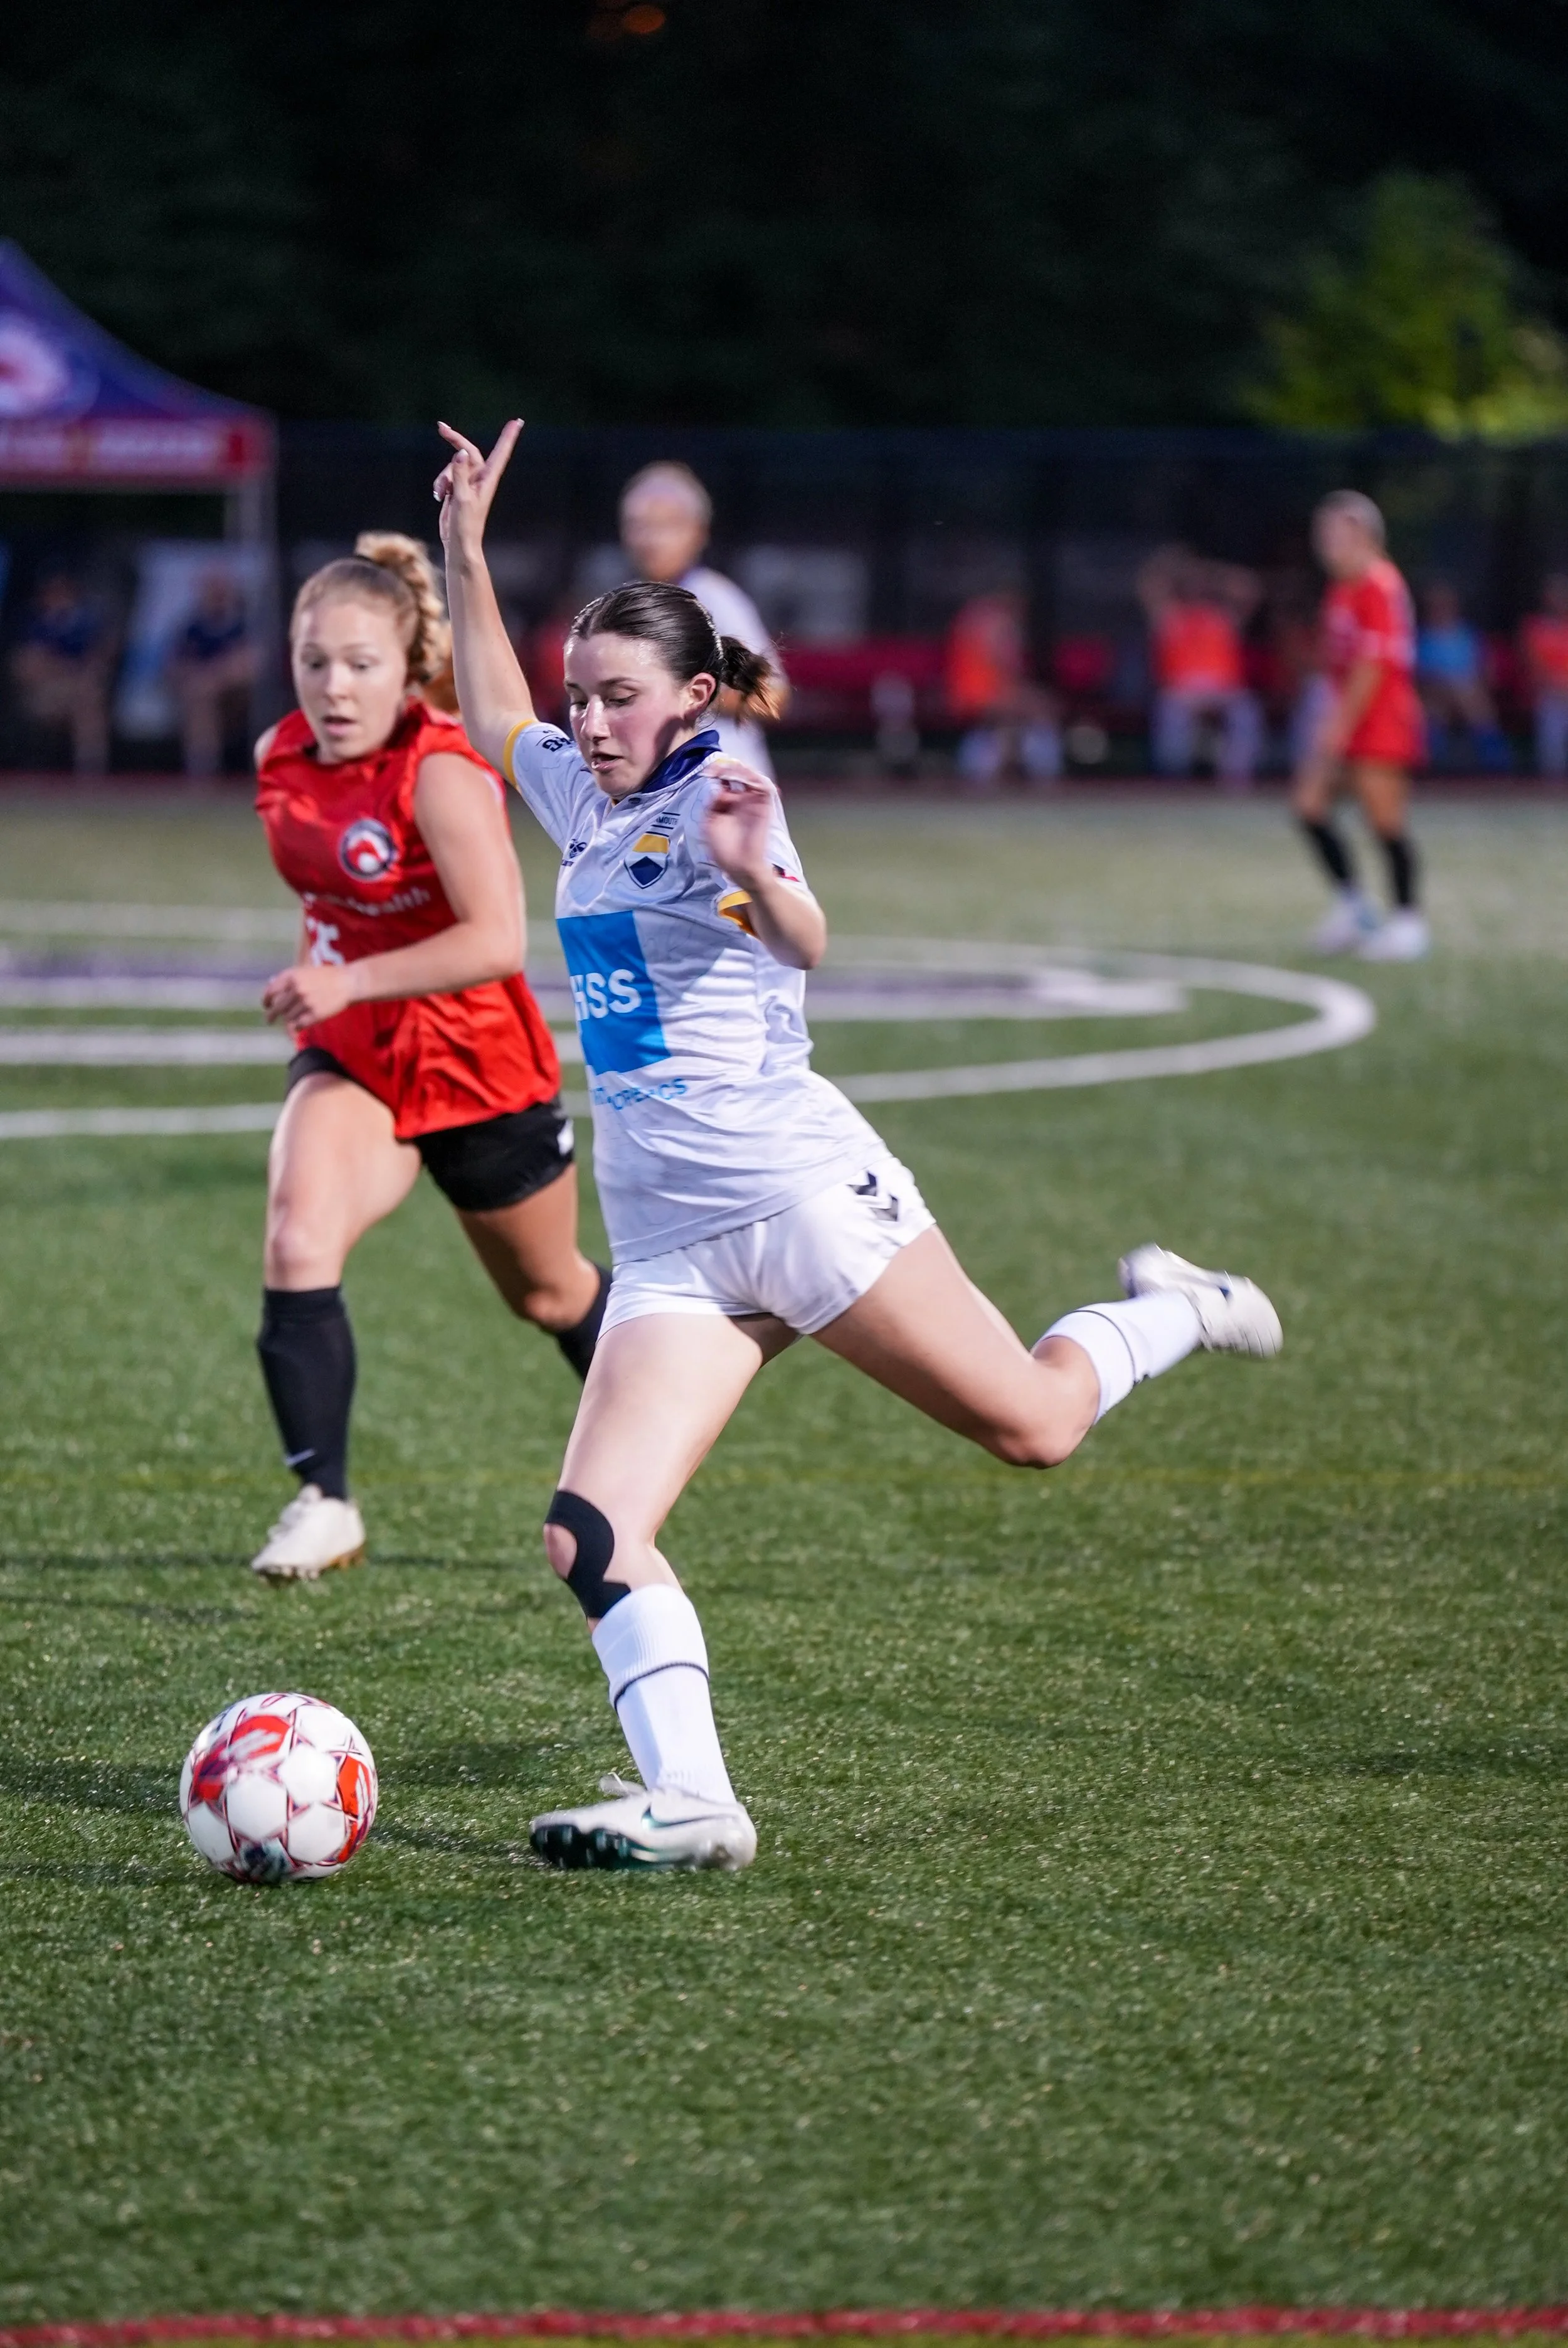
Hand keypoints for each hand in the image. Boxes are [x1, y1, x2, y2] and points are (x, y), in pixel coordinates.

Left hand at [262, 962, 359, 1027]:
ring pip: (288, 1018)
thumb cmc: (329, 975)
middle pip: (277, 1008)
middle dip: (271, 1015)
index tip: (266, 1005)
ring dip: (289, 1020)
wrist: (349, 982)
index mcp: (292, 976)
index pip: (271, 991)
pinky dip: (296, 1027)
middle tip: (269, 1020)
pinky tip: (299, 1026)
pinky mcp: (314, 1015)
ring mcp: (305, 1003)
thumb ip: (290, 979)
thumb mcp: (305, 971)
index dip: (266, 1000)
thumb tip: (271, 987)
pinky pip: (298, 1025)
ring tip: (294, 1020)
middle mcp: (296, 989)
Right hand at [433, 419, 522, 558]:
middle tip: (440, 427)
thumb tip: (459, 453)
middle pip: (468, 451)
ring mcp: (468, 484)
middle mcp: (480, 479)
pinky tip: (440, 497)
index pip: (500, 453)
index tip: (517, 422)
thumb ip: (459, 474)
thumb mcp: (461, 498)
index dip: (508, 437)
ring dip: (442, 477)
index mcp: (488, 480)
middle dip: (454, 440)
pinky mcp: (458, 490)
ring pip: (453, 466)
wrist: (459, 543)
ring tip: (441, 494)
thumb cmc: (465, 525)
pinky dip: (440, 484)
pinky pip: (447, 477)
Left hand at [702, 759, 776, 885]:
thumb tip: (718, 789)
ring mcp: (754, 804)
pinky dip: (755, 779)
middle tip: (719, 768)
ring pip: (752, 778)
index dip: (719, 774)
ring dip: (742, 770)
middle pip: (740, 776)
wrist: (741, 866)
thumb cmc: (725, 851)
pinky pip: (764, 787)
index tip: (710, 771)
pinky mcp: (765, 808)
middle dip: (730, 768)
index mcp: (729, 806)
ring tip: (731, 768)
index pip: (727, 783)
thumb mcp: (709, 825)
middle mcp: (742, 802)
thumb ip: (712, 805)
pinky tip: (743, 776)